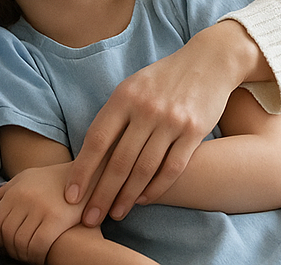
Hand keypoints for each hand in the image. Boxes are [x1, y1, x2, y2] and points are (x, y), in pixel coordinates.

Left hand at [0, 163, 82, 263]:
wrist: (89, 175)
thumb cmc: (56, 180)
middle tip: (18, 254)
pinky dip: (35, 255)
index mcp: (16, 189)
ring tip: (30, 255)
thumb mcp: (28, 177)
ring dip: (22, 254)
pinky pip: (36, 245)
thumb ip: (8, 190)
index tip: (5, 245)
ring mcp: (40, 208)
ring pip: (19, 242)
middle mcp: (25, 197)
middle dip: (9, 248)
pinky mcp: (56, 219)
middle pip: (6, 233)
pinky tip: (40, 255)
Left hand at [64, 21, 256, 226]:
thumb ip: (115, 115)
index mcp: (125, 96)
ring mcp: (171, 120)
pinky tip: (143, 200)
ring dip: (127, 197)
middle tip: (90, 219)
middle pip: (119, 161)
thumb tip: (90, 154)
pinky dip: (156, 188)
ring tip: (115, 214)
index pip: (97, 140)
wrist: (209, 61)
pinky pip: (172, 168)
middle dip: (101, 194)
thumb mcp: (133, 86)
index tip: (71, 196)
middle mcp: (146, 108)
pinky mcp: (194, 131)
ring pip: (144, 169)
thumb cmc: (163, 79)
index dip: (82, 171)